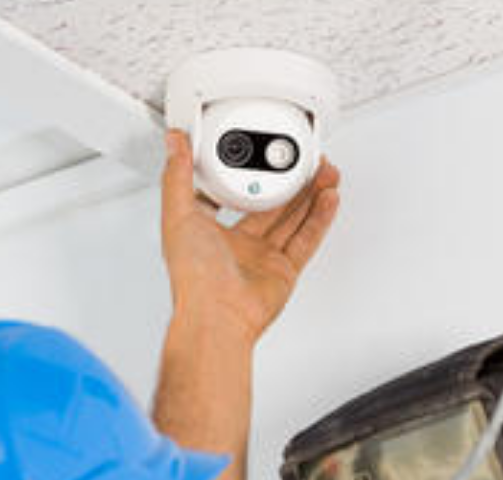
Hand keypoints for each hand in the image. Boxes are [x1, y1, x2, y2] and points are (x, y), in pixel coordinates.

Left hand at [160, 130, 341, 344]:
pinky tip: (328, 199)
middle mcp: (238, 244)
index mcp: (210, 231)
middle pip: (271, 204)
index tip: (257, 151)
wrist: (218, 315)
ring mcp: (263, 258)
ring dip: (309, 193)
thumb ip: (176, 176)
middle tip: (303, 159)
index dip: (246, 172)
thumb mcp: (177, 215)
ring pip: (293, 218)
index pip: (231, 194)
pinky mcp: (284, 271)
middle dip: (289, 180)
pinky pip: (306, 239)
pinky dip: (319, 218)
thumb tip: (174, 142)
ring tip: (323, 171)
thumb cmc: (194, 278)